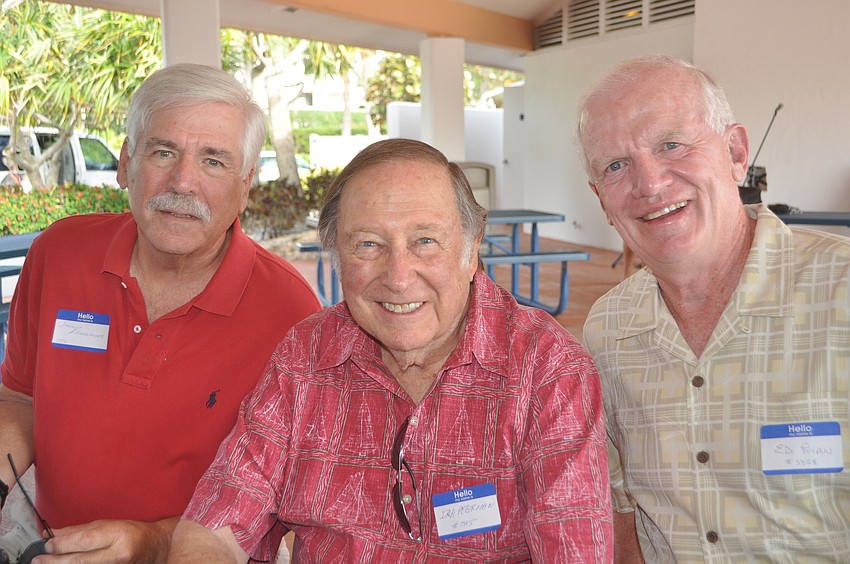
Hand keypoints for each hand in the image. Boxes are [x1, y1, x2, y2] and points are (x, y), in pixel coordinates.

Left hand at [35, 517, 176, 562]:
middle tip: (39, 559)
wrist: (155, 548)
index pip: (85, 541)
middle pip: (80, 560)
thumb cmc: (133, 532)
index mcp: (118, 535)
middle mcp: (118, 554)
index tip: (48, 544)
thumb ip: (81, 530)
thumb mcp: (110, 524)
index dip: (62, 544)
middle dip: (56, 560)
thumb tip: (55, 534)